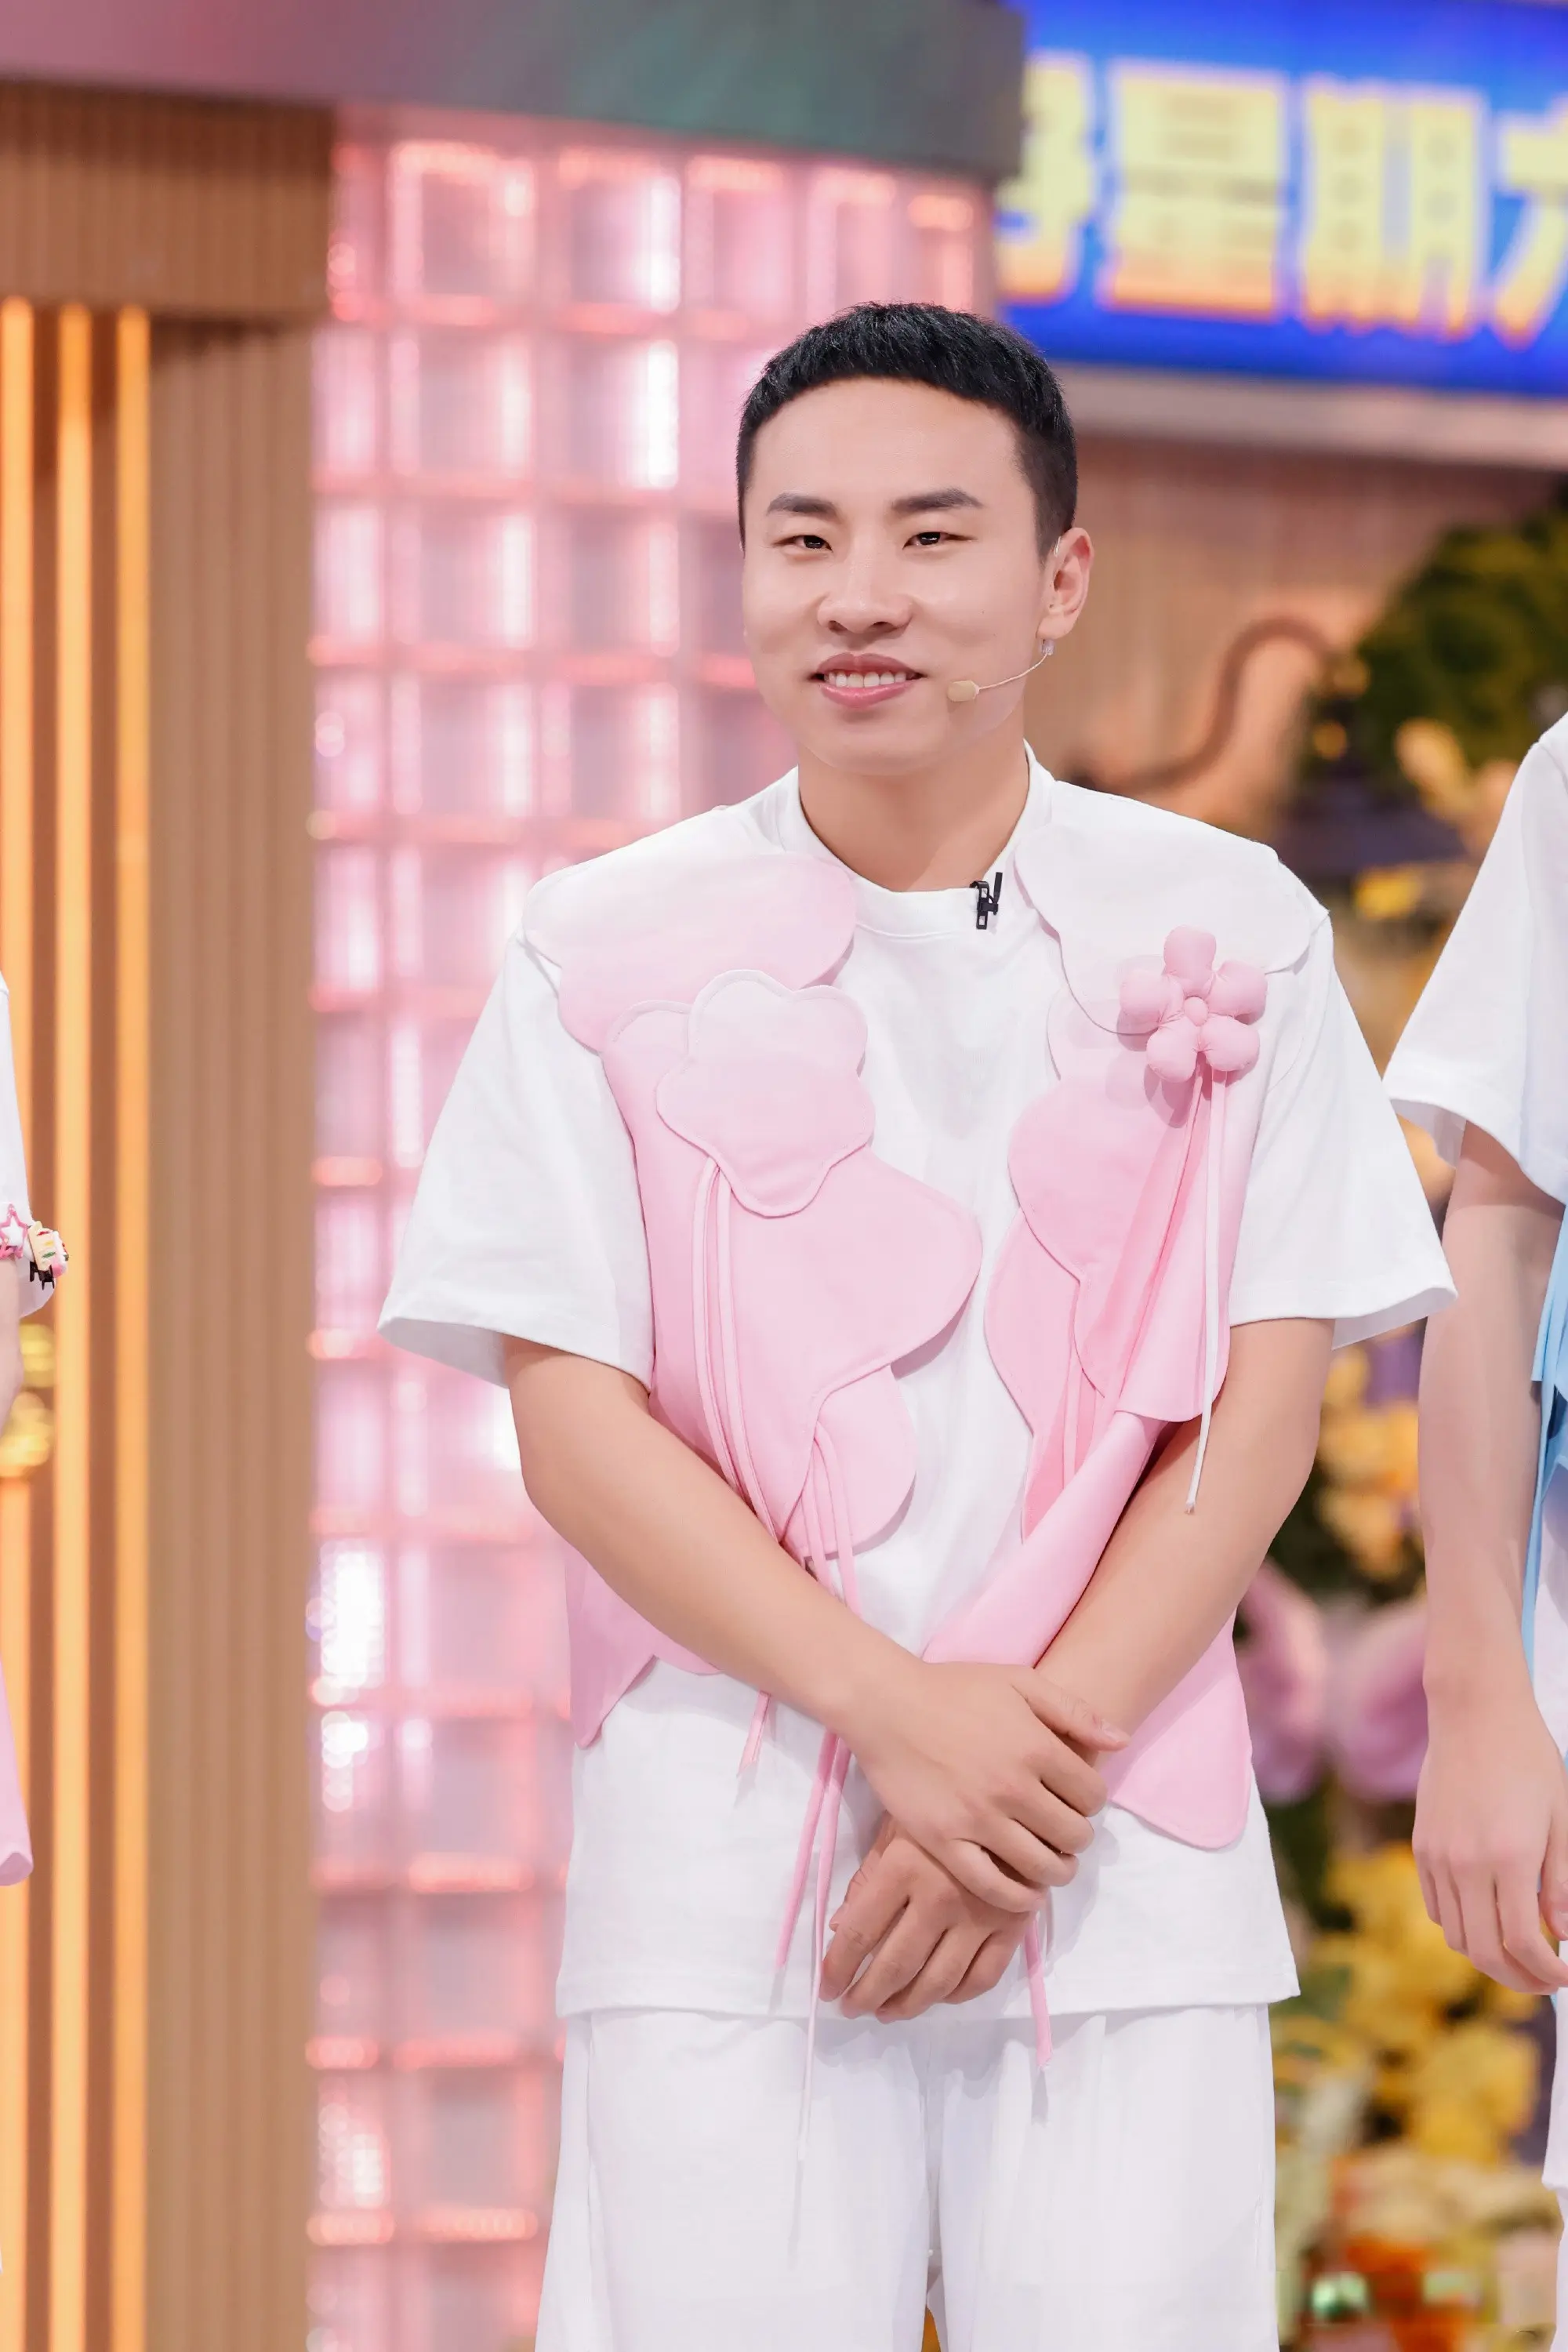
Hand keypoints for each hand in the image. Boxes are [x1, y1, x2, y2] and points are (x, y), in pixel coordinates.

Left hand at [819, 1816, 1032, 2020]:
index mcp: (904, 1867)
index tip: (826, 1988)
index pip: (859, 1933)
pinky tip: (937, 1996)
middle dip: (866, 1995)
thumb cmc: (944, 1805)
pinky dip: (956, 1996)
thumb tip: (839, 1928)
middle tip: (851, 2008)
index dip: (837, 1967)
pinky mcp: (1013, 1926)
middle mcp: (941, 1898)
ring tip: (886, 2011)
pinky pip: (982, 1977)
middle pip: (896, 1965)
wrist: (1013, 1796)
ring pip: (938, 1982)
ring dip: (907, 2005)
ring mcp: (980, 1917)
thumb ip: (867, 1877)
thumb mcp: (896, 1827)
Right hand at [843, 1656, 1123, 1912]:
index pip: (1093, 1795)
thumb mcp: (1019, 1681)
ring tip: (1052, 1864)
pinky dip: (1018, 1899)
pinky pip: (993, 1887)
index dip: (1092, 1801)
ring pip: (1041, 1866)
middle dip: (1077, 1837)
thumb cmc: (954, 1689)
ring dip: (1057, 1870)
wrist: (886, 1704)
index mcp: (1036, 1747)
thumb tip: (1122, 1741)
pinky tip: (1026, 1893)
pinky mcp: (945, 1842)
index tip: (1078, 1801)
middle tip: (1064, 1832)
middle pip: (1073, 1835)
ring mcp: (978, 1819)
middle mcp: (1013, 1787)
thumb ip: (1074, 1711)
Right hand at [1414, 1687, 1567, 1993]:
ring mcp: (1437, 1856)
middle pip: (1482, 1952)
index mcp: (1507, 1857)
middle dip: (1518, 1978)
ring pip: (1456, 1937)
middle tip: (1546, 1979)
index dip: (1545, 1973)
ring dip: (1488, 1957)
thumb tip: (1564, 1934)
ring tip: (1519, 1951)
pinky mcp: (1421, 1847)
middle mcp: (1465, 1863)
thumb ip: (1563, 1881)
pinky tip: (1488, 1915)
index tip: (1565, 1976)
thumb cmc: (1528, 1758)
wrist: (1474, 1712)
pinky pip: (1436, 1908)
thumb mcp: (1562, 1817)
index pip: (1520, 1943)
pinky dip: (1462, 1927)